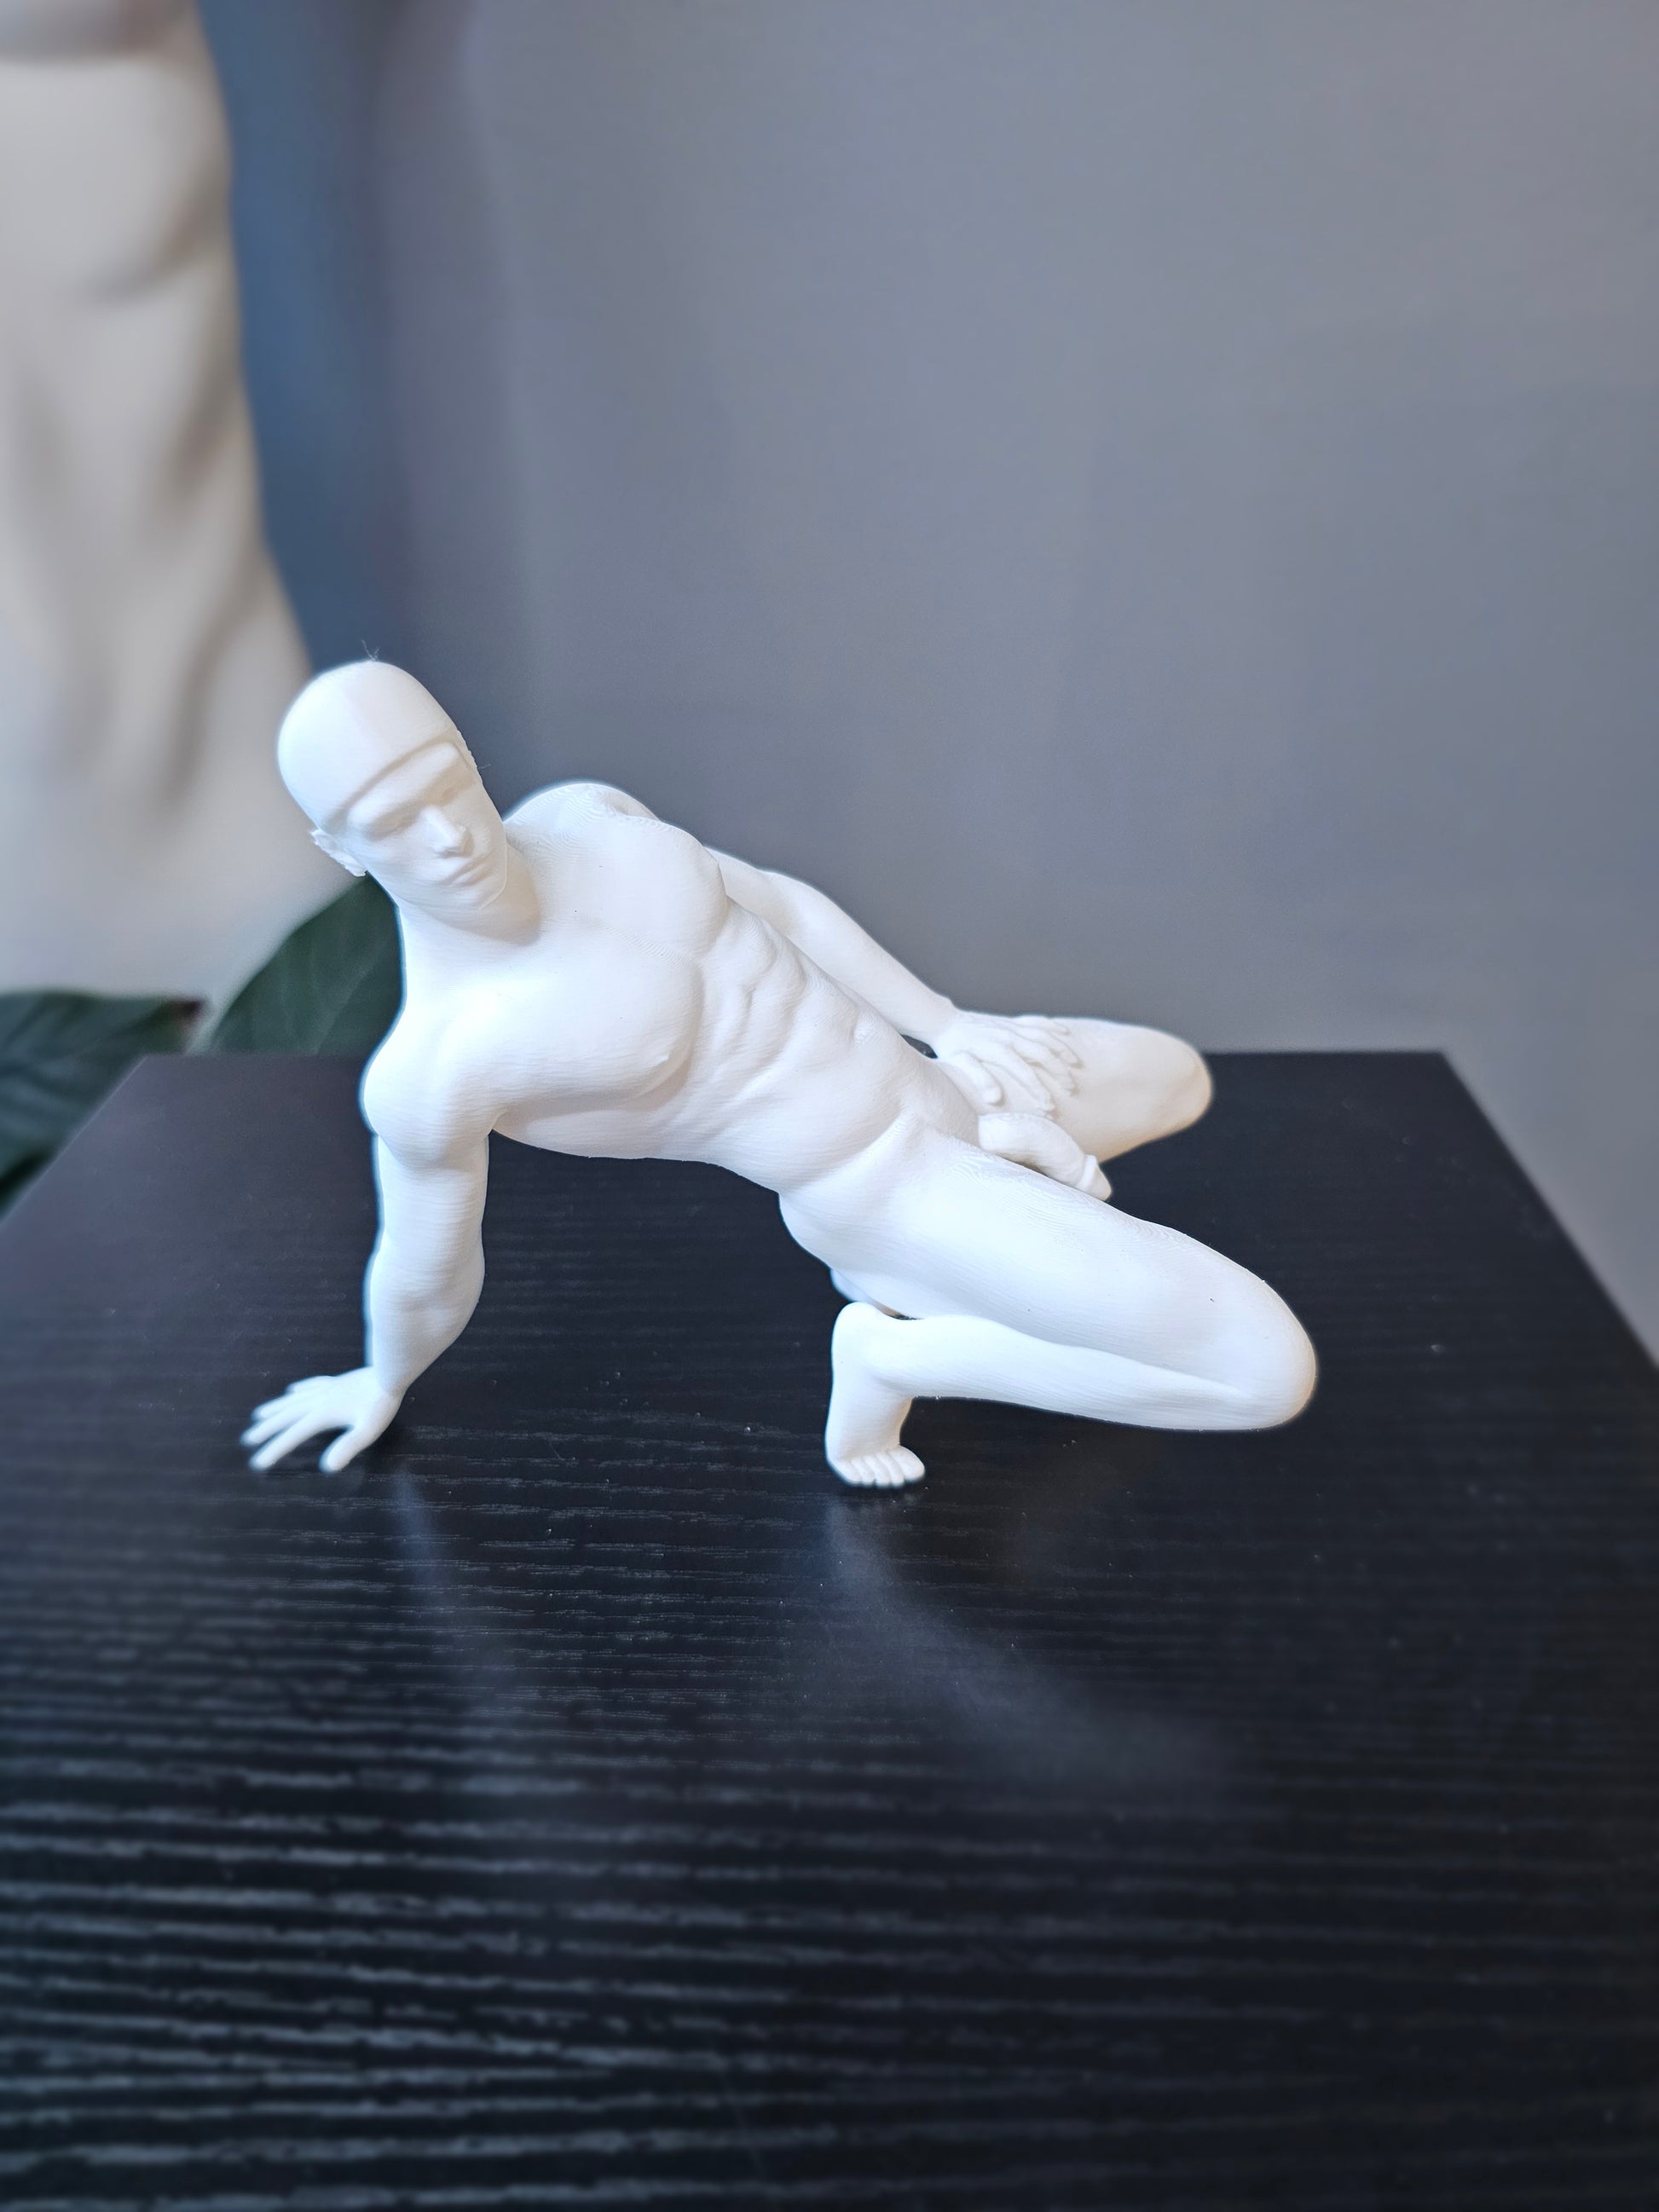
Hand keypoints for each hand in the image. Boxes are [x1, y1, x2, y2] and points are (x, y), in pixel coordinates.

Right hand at [242, 1367, 400, 1471]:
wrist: (390, 1372)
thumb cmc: (381, 1404)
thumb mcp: (367, 1430)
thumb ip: (347, 1446)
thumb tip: (327, 1467)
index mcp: (323, 1414)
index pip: (294, 1435)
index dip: (275, 1450)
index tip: (258, 1463)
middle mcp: (319, 1400)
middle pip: (286, 1416)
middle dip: (267, 1429)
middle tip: (248, 1439)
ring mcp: (327, 1389)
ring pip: (294, 1399)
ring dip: (276, 1408)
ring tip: (259, 1414)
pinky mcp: (337, 1382)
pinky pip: (312, 1385)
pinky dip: (300, 1389)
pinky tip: (294, 1390)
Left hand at [932, 1010, 1080, 1112]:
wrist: (944, 1022)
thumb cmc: (952, 1049)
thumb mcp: (960, 1066)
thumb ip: (979, 1080)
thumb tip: (995, 1098)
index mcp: (996, 1049)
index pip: (1025, 1072)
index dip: (1039, 1091)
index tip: (1049, 1107)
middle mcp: (1008, 1036)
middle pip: (1042, 1053)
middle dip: (1059, 1072)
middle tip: (1071, 1089)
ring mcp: (1011, 1027)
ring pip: (1045, 1036)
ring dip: (1062, 1050)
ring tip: (1076, 1065)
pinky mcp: (1011, 1022)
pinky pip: (1037, 1022)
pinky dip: (1053, 1028)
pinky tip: (1065, 1035)